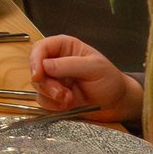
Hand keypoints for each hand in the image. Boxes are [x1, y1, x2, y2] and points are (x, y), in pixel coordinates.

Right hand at [28, 34, 143, 121]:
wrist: (116, 104)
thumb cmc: (109, 80)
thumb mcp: (94, 68)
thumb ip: (70, 65)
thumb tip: (45, 65)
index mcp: (65, 47)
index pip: (40, 48)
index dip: (35, 60)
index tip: (38, 75)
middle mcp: (56, 62)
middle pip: (36, 69)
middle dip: (47, 84)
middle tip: (62, 94)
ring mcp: (54, 80)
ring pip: (38, 87)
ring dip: (52, 97)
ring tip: (70, 100)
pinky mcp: (53, 97)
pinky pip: (43, 101)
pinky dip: (53, 106)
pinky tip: (68, 105)